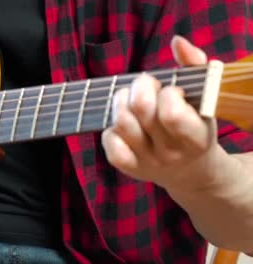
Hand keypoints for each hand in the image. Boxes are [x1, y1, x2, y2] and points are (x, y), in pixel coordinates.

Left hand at [101, 35, 227, 191]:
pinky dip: (110, 129)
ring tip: (129, 99)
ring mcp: (148, 162)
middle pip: (141, 110)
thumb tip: (177, 42)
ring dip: (120, 102)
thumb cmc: (196, 124)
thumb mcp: (205, 98)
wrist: (190, 170)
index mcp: (196, 136)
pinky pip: (110, 144)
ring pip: (122, 124)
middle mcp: (171, 152)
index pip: (171, 113)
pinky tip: (122, 123)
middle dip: (139, 86)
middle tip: (144, 85)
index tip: (172, 90)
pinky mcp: (129, 168)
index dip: (167, 93)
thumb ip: (194, 66)